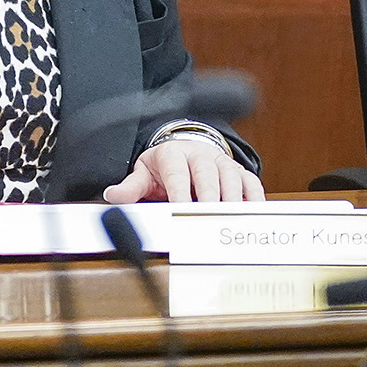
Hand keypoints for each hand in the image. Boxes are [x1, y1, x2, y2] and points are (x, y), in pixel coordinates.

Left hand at [104, 137, 265, 203]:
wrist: (184, 148)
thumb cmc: (164, 166)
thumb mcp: (144, 173)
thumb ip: (131, 186)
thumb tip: (113, 195)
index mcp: (173, 154)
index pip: (177, 173)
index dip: (180, 191)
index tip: (180, 209)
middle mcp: (200, 155)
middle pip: (207, 173)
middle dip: (209, 196)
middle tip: (208, 217)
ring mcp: (221, 162)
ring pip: (231, 176)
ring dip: (232, 198)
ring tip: (230, 218)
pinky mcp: (238, 170)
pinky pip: (250, 181)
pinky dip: (253, 197)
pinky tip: (252, 212)